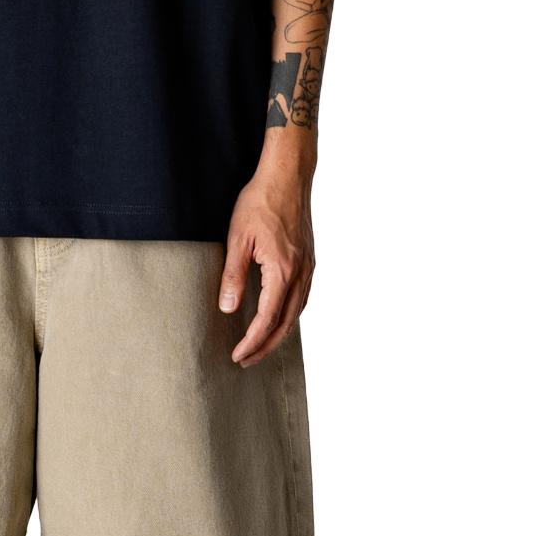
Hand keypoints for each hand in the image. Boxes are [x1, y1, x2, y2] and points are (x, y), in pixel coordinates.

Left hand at [219, 139, 315, 367]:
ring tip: (261, 345)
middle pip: (286, 323)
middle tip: (246, 360)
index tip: (238, 354)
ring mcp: (308, 267)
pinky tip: (279, 317)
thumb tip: (227, 308)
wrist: (288, 175)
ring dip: (279, 333)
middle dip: (266, 346)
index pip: (267, 318)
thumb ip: (232, 276)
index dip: (252, 341)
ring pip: (297, 312)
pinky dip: (290, 315)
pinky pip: (302, 297)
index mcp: (283, 270)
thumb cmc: (261, 200)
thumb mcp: (237, 238)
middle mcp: (301, 273)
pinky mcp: (309, 259)